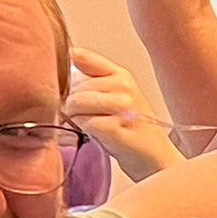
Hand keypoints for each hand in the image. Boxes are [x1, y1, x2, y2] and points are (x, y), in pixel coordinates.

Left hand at [67, 49, 184, 179]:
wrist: (157, 159)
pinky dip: (83, 131)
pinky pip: (84, 123)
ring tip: (88, 126)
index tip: (59, 80)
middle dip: (70, 104)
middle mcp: (123, 86)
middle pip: (75, 86)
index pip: (83, 57)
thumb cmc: (134, 132)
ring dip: (75, 118)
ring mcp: (121, 106)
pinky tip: (95, 136)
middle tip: (80, 118)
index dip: (64, 67)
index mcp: (121, 75)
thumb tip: (61, 78)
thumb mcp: (117, 99)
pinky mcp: (115, 126)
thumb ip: (94, 83)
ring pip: (76, 103)